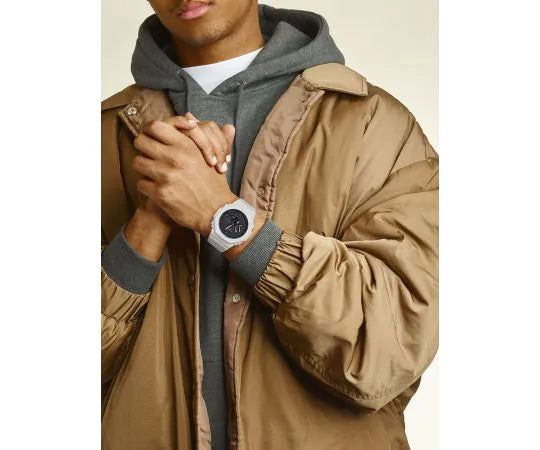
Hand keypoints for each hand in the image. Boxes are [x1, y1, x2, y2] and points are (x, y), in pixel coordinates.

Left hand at [132, 119, 238, 236]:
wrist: (217, 212)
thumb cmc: (214, 184)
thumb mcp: (212, 154)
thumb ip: (199, 134)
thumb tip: (189, 115)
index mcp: (187, 145)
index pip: (154, 126)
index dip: (149, 131)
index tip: (151, 138)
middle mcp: (174, 157)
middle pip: (140, 141)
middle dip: (144, 149)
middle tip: (151, 156)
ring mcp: (166, 175)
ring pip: (138, 162)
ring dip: (144, 168)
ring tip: (154, 174)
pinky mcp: (160, 193)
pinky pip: (141, 183)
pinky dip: (147, 187)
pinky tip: (158, 189)